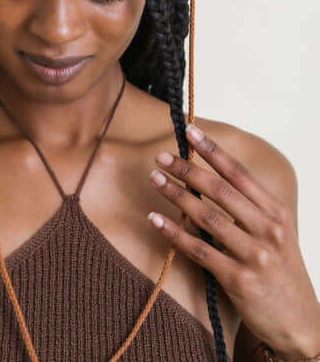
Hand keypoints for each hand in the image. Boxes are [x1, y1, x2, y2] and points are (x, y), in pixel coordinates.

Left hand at [147, 123, 319, 358]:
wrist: (298, 323)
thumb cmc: (280, 271)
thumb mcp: (276, 234)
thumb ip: (249, 208)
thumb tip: (207, 177)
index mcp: (276, 213)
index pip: (239, 173)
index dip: (212, 150)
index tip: (190, 131)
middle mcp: (268, 230)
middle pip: (220, 191)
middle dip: (188, 169)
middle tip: (162, 156)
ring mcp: (254, 256)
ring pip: (207, 218)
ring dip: (176, 195)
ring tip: (155, 179)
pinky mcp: (239, 280)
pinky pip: (200, 251)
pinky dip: (175, 233)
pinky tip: (156, 219)